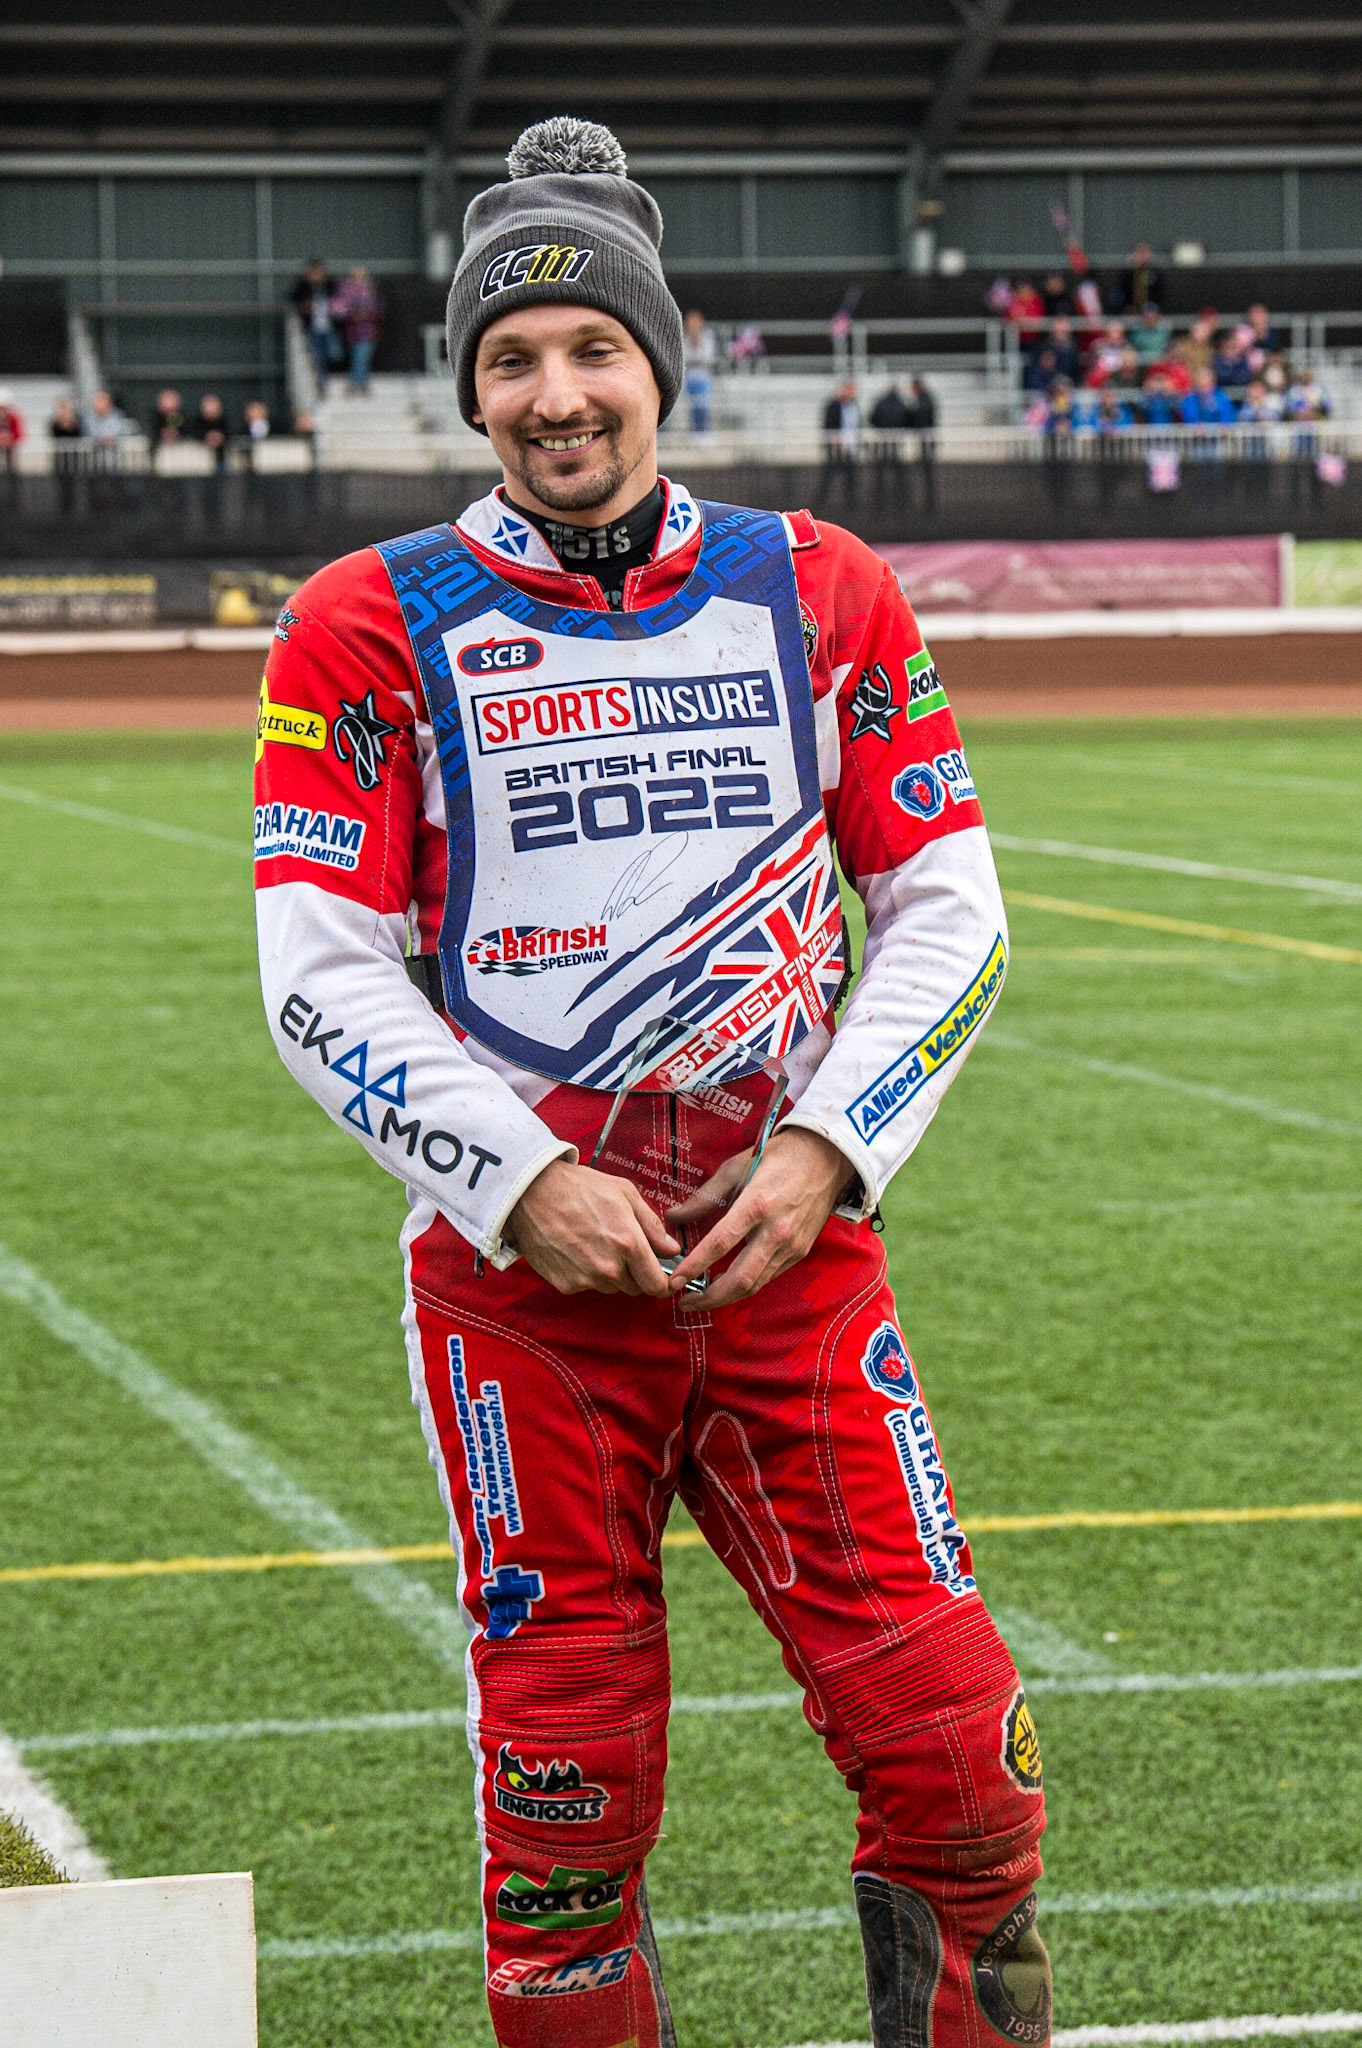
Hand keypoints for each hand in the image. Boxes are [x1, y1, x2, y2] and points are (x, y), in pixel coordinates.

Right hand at [507, 1158, 679, 1297]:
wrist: (531, 1193)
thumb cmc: (578, 1187)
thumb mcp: (624, 1194)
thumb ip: (652, 1225)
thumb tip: (672, 1249)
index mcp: (627, 1243)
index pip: (656, 1285)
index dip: (663, 1284)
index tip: (663, 1279)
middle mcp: (608, 1267)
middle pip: (635, 1288)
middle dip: (635, 1273)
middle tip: (622, 1248)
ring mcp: (585, 1278)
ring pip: (611, 1287)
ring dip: (611, 1273)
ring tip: (595, 1243)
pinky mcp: (565, 1284)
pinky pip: (587, 1286)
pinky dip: (586, 1274)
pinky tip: (577, 1249)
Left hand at [667, 1127, 856, 1310]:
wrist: (825, 1157)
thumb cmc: (777, 1158)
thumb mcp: (735, 1169)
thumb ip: (703, 1197)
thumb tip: (674, 1217)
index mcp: (756, 1205)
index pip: (719, 1244)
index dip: (694, 1266)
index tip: (674, 1280)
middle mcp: (776, 1231)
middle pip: (740, 1279)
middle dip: (709, 1298)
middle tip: (685, 1301)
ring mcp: (791, 1245)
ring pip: (755, 1284)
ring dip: (726, 1296)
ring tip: (702, 1296)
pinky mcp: (800, 1251)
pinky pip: (769, 1276)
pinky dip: (747, 1285)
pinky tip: (729, 1282)